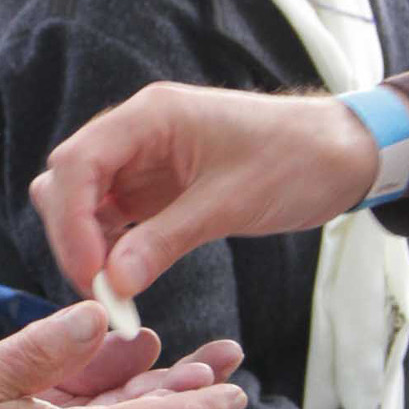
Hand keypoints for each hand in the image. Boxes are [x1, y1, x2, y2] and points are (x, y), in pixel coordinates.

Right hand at [30, 84, 385, 300]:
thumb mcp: (231, 202)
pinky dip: (109, 249)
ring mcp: (141, 160)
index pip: (79, 162)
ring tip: (112, 291)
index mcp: (150, 117)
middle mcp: (136, 133)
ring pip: (81, 201)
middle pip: (68, 181)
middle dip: (72, 235)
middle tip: (98, 291)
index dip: (71, 220)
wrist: (340, 153)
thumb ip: (166, 240)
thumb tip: (112, 282)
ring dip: (86, 245)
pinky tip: (125, 279)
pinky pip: (110, 218)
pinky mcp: (153, 187)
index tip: (89, 273)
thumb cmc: (295, 160)